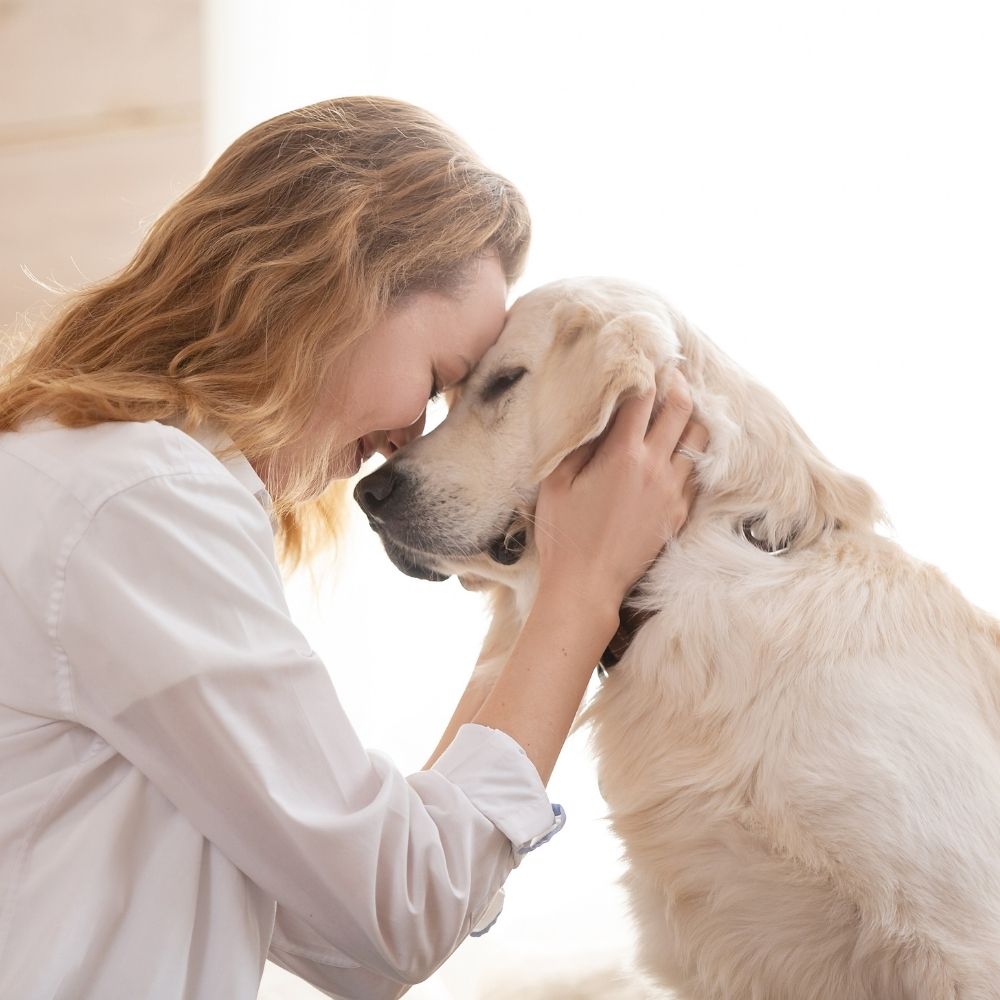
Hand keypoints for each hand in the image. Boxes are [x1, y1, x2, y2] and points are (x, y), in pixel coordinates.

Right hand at [534, 369, 707, 609]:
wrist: (587, 584)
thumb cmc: (564, 533)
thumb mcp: (556, 482)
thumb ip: (577, 443)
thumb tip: (593, 414)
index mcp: (622, 455)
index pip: (642, 399)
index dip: (645, 373)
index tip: (644, 359)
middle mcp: (655, 468)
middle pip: (680, 410)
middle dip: (677, 385)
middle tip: (671, 372)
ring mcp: (673, 492)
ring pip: (699, 440)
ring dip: (692, 417)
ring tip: (682, 406)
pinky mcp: (679, 514)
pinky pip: (697, 472)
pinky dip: (693, 453)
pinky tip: (683, 448)